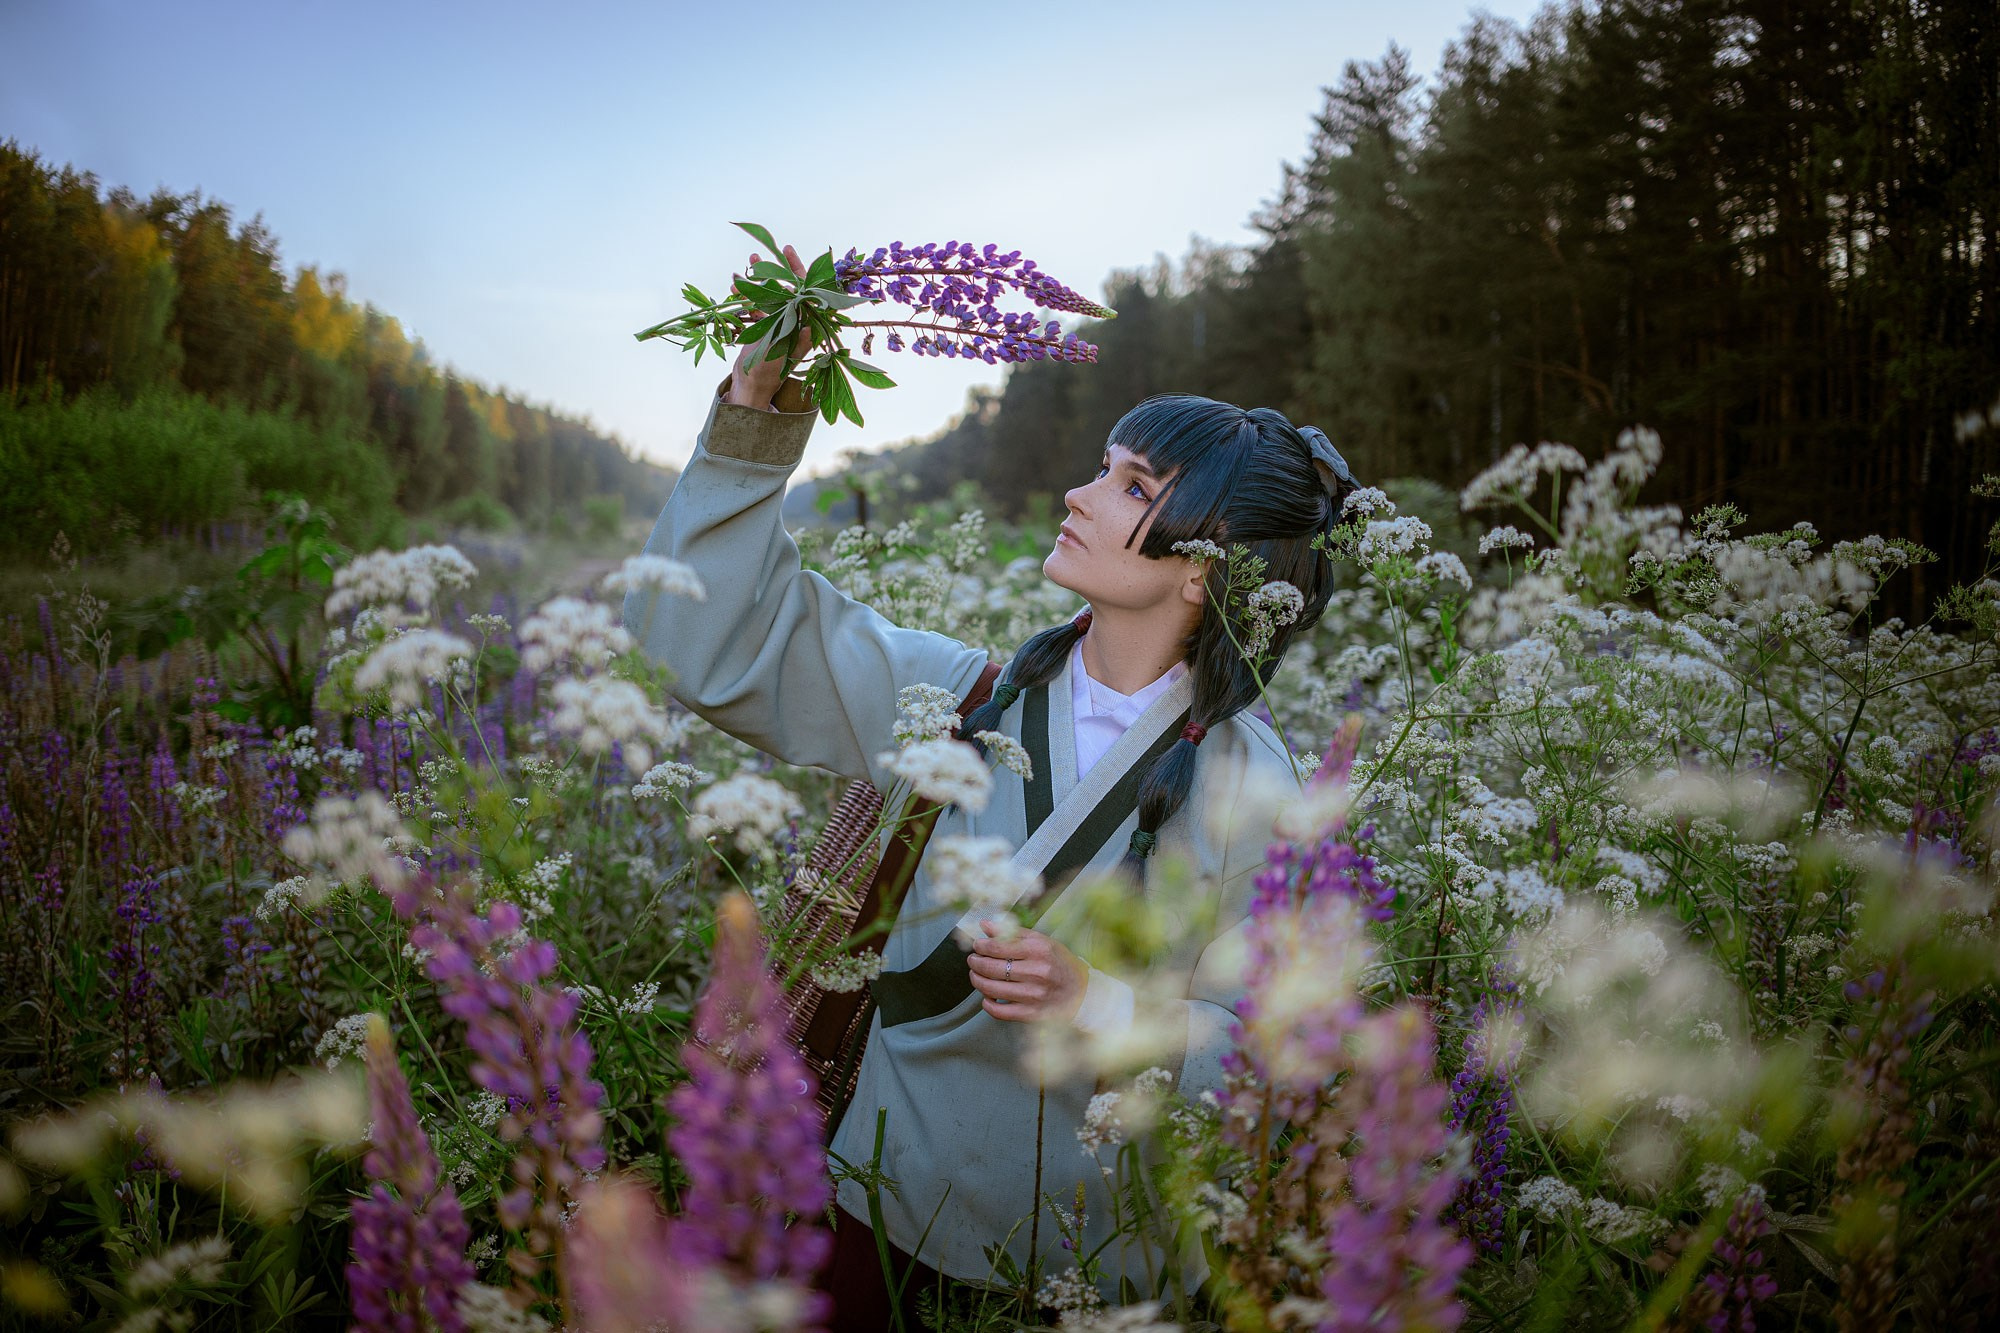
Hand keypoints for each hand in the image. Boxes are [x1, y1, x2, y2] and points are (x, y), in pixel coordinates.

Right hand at [725, 243, 812, 409]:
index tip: (787, 251)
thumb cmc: (769, 371)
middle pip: (786, 287)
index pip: (806, 290)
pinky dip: (746, 295)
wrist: (751, 386)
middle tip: (756, 255)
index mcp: (806, 323)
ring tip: (741, 270)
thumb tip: (808, 305)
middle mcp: (796, 320)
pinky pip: (758, 304)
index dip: (797, 268)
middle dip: (771, 270)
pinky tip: (734, 286)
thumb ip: (794, 327)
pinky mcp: (766, 326)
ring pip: (770, 293)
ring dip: (754, 280)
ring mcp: (780, 321)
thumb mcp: (784, 347)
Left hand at [967, 920, 1089, 1022]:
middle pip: (992, 967)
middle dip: (976, 963)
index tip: (977, 945)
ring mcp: (1034, 995)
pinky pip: (1000, 1011)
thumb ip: (1013, 933)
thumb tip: (985, 925)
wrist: (1082, 992)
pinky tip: (987, 997)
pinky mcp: (1032, 1013)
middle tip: (973, 960)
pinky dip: (988, 1004)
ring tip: (976, 975)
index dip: (981, 946)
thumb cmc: (1060, 964)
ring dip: (977, 981)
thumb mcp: (1042, 942)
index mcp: (1039, 950)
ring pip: (992, 989)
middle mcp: (1037, 972)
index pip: (998, 946)